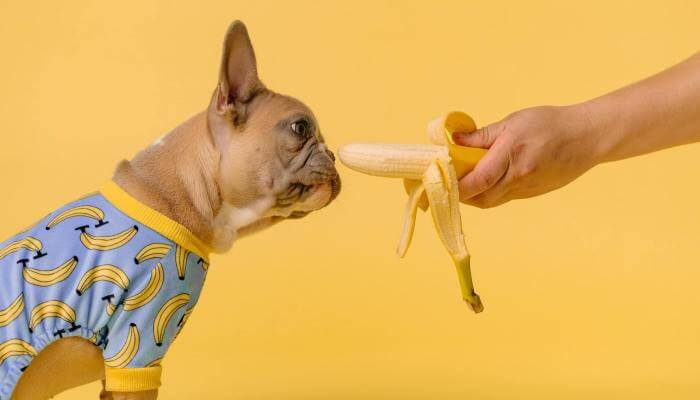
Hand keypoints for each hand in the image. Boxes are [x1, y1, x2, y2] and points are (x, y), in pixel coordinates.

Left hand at [454, 105, 600, 207]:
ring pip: (490, 201)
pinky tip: (483, 182)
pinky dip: (488, 193)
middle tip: (446, 180)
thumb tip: (453, 141)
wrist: (588, 137)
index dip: (455, 185)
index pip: (476, 180)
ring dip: (473, 195)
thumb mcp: (513, 122)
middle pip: (480, 198)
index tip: (438, 179)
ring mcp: (527, 189)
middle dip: (460, 193)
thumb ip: (482, 135)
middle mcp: (519, 177)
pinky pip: (503, 198)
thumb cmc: (550, 124)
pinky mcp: (532, 194)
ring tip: (462, 180)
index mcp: (512, 155)